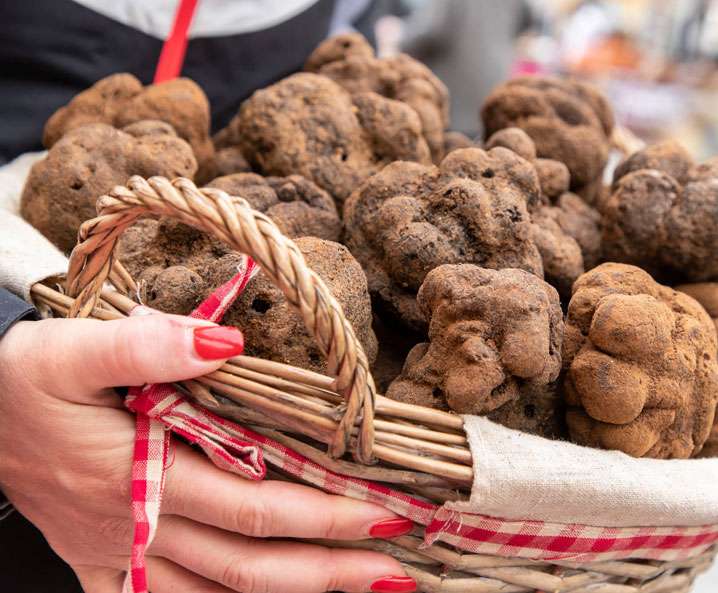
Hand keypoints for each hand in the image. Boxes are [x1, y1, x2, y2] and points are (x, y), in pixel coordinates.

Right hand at [0, 314, 415, 592]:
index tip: (385, 510)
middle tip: (395, 568)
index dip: (322, 512)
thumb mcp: (73, 349)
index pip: (253, 503)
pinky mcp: (102, 563)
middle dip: (328, 567)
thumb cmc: (24, 381)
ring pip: (218, 592)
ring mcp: (120, 554)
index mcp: (140, 474)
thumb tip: (228, 341)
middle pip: (249, 561)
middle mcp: (139, 524)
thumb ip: (150, 343)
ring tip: (358, 591)